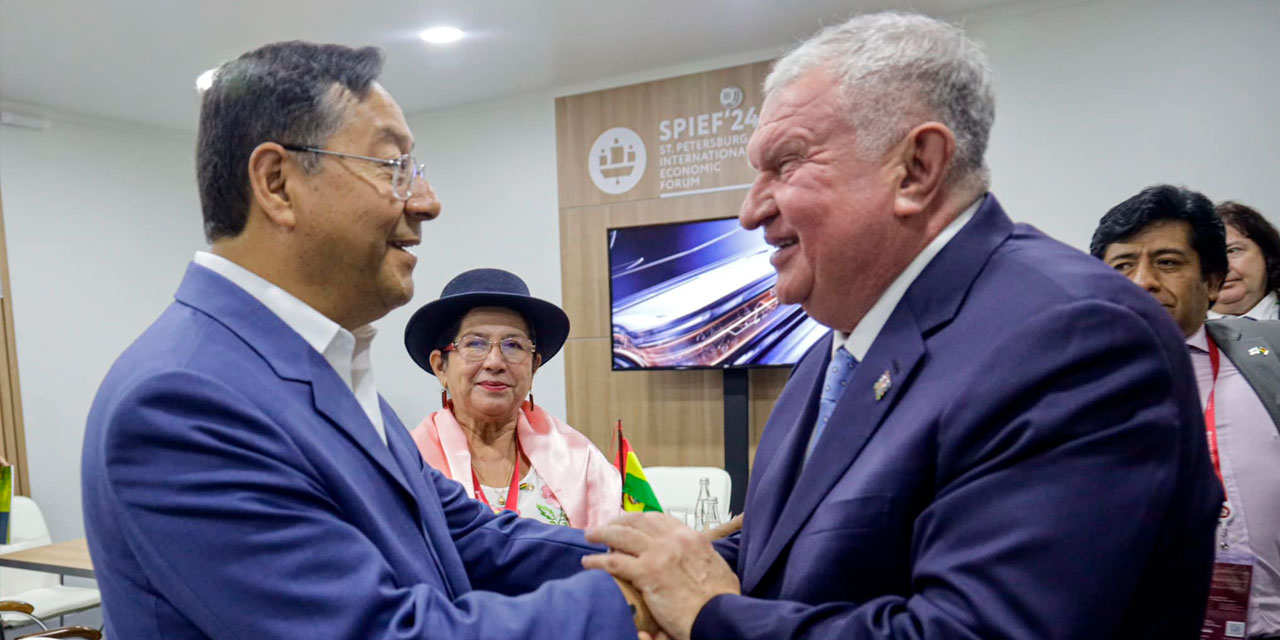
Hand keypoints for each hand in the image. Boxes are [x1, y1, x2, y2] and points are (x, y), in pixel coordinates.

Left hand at [583, 512, 739, 639]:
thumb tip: (694, 560)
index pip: (658, 518)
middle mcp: (673, 539)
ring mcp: (659, 554)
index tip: (629, 521)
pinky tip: (589, 563)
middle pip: (637, 521)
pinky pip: (614, 561)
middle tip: (605, 525)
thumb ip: (700, 557)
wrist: (719, 616)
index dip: (639, 518)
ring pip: (622, 535)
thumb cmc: (720, 599)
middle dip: (618, 521)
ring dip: (603, 533)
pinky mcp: (647, 573)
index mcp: (690, 537)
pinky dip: (598, 561)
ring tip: (591, 535)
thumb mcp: (716, 567)